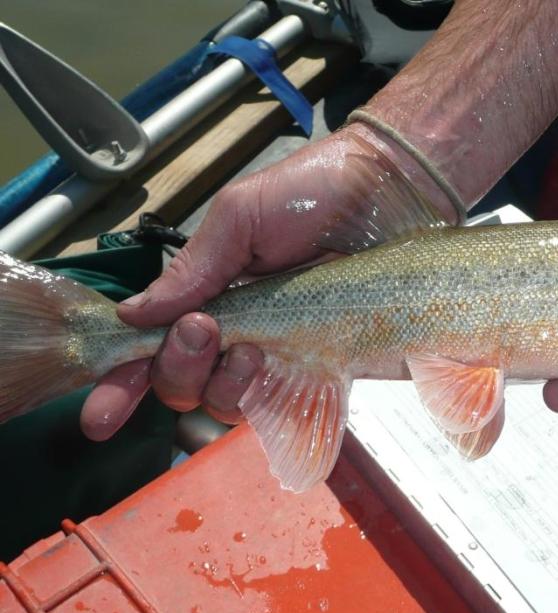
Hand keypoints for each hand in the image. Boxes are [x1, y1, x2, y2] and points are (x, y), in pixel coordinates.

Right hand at [80, 125, 452, 439]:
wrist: (390, 192)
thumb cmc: (315, 192)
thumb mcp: (243, 216)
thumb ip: (193, 267)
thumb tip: (135, 314)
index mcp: (210, 296)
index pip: (154, 347)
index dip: (122, 382)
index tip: (102, 411)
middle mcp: (239, 332)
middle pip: (182, 384)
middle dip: (175, 368)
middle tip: (199, 329)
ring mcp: (282, 355)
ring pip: (226, 403)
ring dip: (220, 383)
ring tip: (247, 346)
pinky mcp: (327, 368)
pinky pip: (285, 408)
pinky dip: (268, 401)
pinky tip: (272, 367)